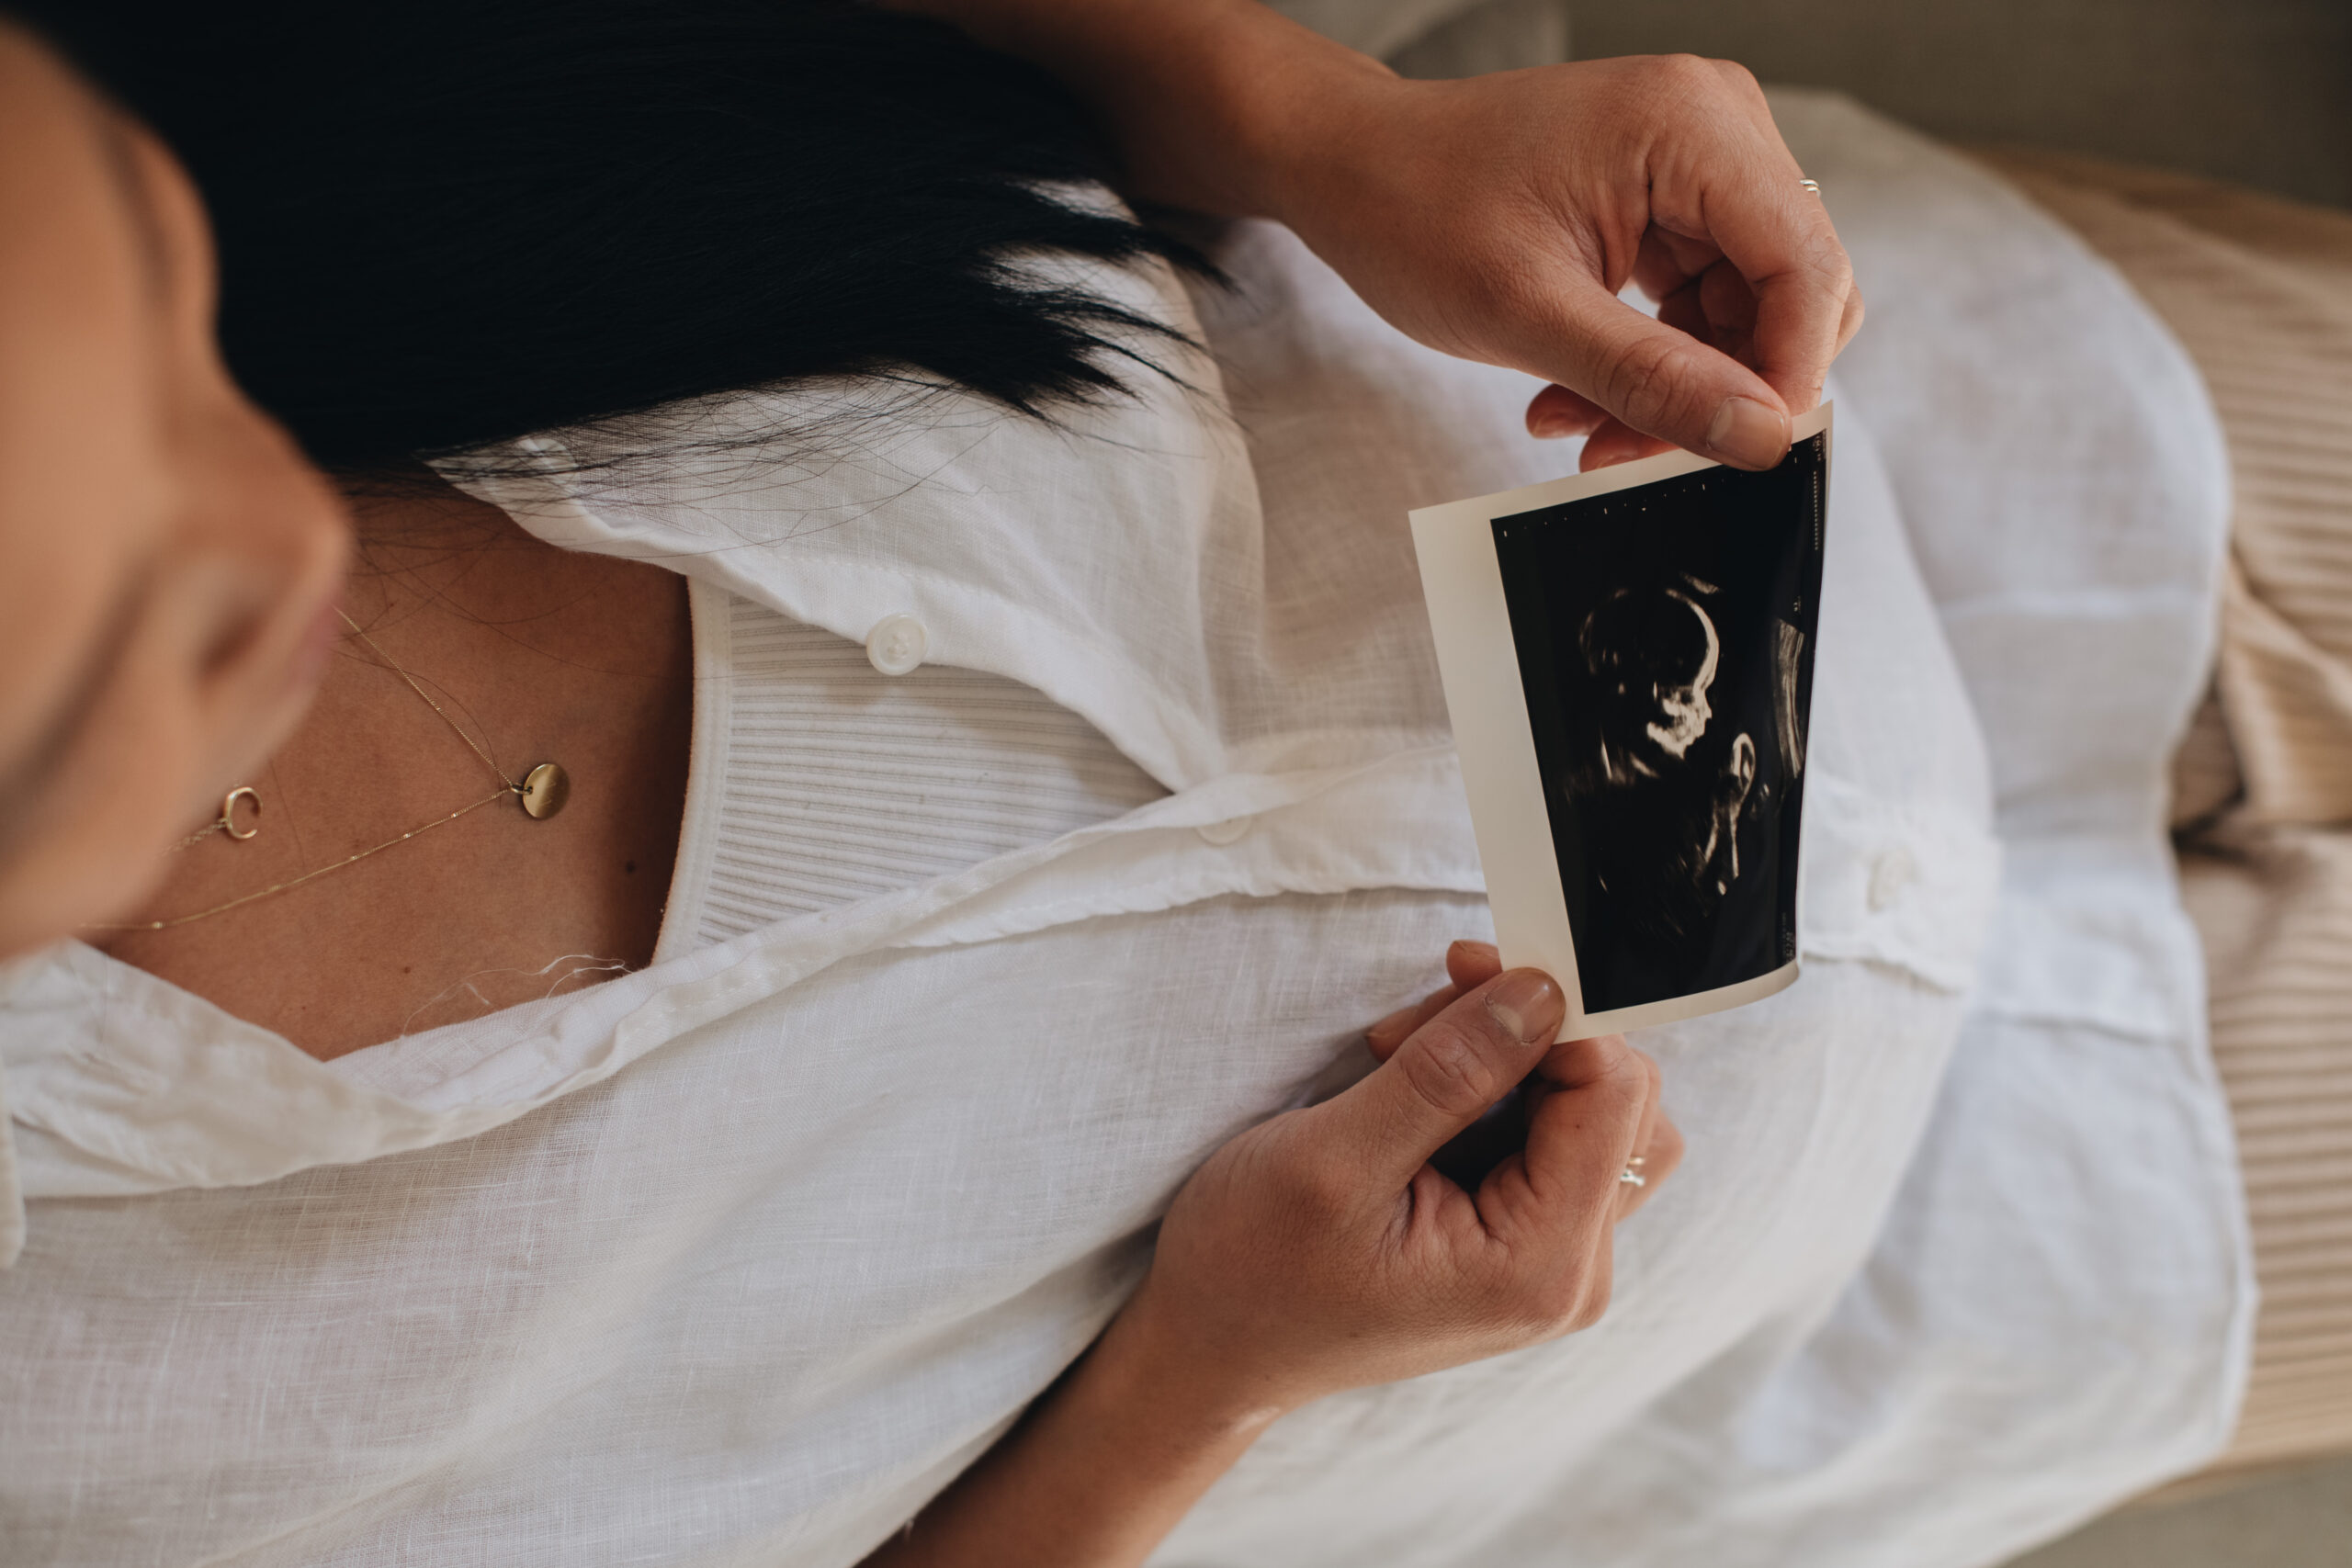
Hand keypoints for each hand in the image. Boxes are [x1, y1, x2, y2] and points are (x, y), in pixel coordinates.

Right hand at [1116, 940, 1681, 1419]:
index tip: (1465, 966)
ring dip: (1509, 1056)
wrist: (1214, 1350)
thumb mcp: (1334, 1158)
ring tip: (1404, 1055)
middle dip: (1523, 1034)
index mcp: (1537, 1266)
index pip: (1613, 1096)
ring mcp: (1549, 1260)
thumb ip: (1448, 1073)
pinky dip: (1496, 1089)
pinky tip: (1415, 1088)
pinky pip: (1553, 1137)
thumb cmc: (1252, 1270)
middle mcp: (1568, 1272)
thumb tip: (1541, 992)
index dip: (1553, 1012)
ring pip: (1593, 1111)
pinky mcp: (1522, 1241)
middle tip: (1409, 1029)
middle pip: (1619, 1100)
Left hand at [1258, 55, 1861, 471]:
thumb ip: (1651, 378)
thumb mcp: (1528, 313)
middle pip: (1791, 292)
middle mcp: (1715, 128)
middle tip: (1624, 448)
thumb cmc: (1413, 209)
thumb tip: (1760, 435)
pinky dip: (1652, 363)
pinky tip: (1577, 393)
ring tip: (1577, 421)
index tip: (1736, 450)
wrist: (1351, 170)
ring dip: (1675, 387)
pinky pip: (1704, 304)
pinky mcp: (1672, 200)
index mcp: (1692, 126)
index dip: (1788, 374)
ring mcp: (1698, 162)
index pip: (1807, 267)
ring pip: (1748, 312)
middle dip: (1721, 388)